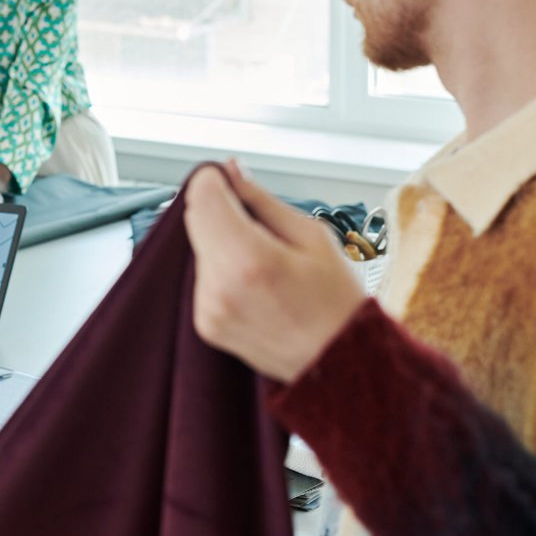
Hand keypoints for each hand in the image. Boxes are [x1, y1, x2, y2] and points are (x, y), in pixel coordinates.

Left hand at [182, 161, 366, 383]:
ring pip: (199, 248)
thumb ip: (261, 200)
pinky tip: (256, 283)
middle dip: (220, 210)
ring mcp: (208, 309)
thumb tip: (231, 171)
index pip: (201, 196)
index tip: (230, 180)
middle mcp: (219, 286)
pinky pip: (202, 278)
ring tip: (264, 262)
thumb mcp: (312, 236)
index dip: (215, 180)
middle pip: (195, 219)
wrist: (340, 364)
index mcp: (248, 259)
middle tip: (258, 223)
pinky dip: (222, 270)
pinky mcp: (205, 323)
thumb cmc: (336, 303)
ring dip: (221, 242)